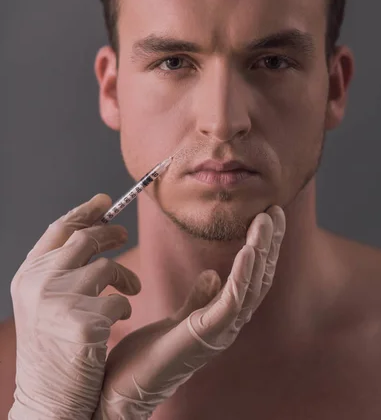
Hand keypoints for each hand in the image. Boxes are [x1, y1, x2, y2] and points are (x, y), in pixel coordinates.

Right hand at [8, 194, 141, 419]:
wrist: (49, 402)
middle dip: (110, 233)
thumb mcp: (45, 302)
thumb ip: (62, 266)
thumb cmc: (53, 351)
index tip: (105, 201)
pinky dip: (123, 306)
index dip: (84, 211)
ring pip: (106, 266)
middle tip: (123, 235)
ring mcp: (58, 302)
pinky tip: (117, 322)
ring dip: (124, 277)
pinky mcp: (82, 323)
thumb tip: (92, 225)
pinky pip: (118, 299)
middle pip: (85, 238)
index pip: (59, 229)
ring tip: (131, 290)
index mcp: (28, 275)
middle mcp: (38, 283)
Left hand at [91, 205, 285, 419]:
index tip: (266, 216)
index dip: (261, 247)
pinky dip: (243, 275)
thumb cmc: (144, 359)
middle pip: (258, 278)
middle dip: (269, 243)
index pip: (250, 277)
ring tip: (266, 221)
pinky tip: (250, 251)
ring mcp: (219, 333)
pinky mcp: (204, 337)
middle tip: (276, 210)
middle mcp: (226, 325)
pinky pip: (231, 302)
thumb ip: (197, 299)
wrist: (116, 392)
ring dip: (261, 251)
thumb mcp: (175, 320)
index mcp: (220, 318)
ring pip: (251, 287)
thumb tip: (213, 275)